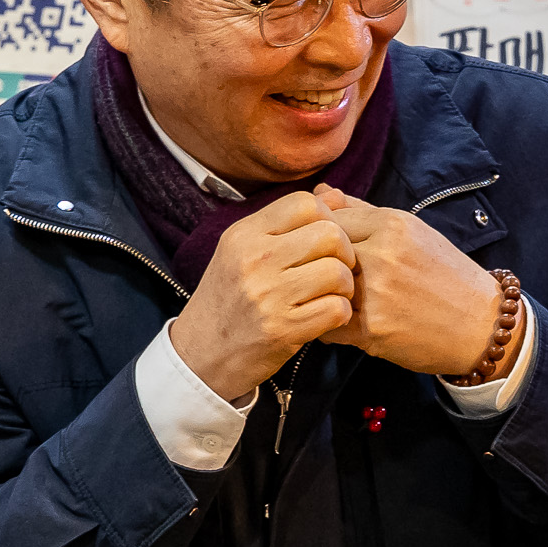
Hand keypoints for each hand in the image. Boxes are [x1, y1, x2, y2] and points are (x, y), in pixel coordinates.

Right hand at [171, 190, 357, 399]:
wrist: (202, 353)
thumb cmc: (231, 297)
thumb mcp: (244, 251)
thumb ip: (287, 223)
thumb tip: (335, 193)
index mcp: (244, 234)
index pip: (305, 204)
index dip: (328, 219)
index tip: (326, 241)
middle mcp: (254, 260)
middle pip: (329, 235)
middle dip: (345, 253)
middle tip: (336, 270)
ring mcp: (268, 295)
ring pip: (338, 272)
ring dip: (345, 286)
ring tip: (332, 294)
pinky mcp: (283, 329)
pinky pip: (337, 309)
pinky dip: (340, 314)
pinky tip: (326, 316)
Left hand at [314, 187, 505, 375]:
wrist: (482, 326)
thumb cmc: (448, 277)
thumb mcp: (413, 232)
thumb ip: (363, 211)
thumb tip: (321, 192)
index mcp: (393, 224)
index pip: (328, 217)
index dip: (323, 235)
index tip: (333, 249)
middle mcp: (382, 255)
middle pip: (320, 251)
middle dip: (319, 263)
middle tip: (328, 274)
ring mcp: (375, 294)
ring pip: (320, 286)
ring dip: (321, 293)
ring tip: (335, 297)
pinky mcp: (371, 330)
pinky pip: (327, 323)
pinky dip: (329, 323)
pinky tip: (344, 321)